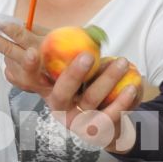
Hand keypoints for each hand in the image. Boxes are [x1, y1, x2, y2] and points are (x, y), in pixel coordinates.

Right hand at [0, 21, 137, 152]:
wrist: (108, 124)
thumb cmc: (89, 88)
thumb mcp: (78, 71)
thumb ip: (74, 52)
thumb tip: (85, 29)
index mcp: (49, 91)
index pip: (30, 79)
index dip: (29, 67)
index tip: (33, 51)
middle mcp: (59, 108)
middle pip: (62, 92)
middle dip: (73, 74)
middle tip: (87, 55)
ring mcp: (77, 122)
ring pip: (90, 101)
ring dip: (106, 80)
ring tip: (121, 62)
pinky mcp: (96, 132)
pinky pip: (110, 116)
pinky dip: (122, 101)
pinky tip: (132, 86)